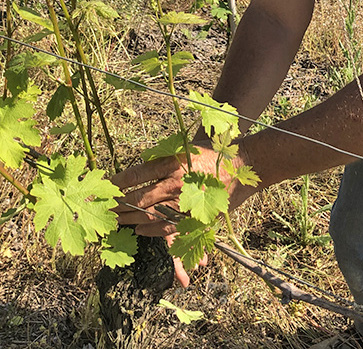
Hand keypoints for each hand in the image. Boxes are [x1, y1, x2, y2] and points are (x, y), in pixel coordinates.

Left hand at [112, 143, 254, 286]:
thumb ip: (166, 155)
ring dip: (130, 218)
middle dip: (119, 204)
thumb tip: (142, 161)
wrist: (244, 165)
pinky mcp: (194, 216)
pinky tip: (138, 228)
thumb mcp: (187, 147)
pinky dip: (150, 229)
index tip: (106, 185)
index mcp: (173, 163)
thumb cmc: (214, 153)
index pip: (138, 174)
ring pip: (150, 214)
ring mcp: (185, 202)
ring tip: (116, 219)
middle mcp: (176, 183)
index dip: (119, 181)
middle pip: (139, 198)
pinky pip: (167, 227)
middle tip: (104, 208)